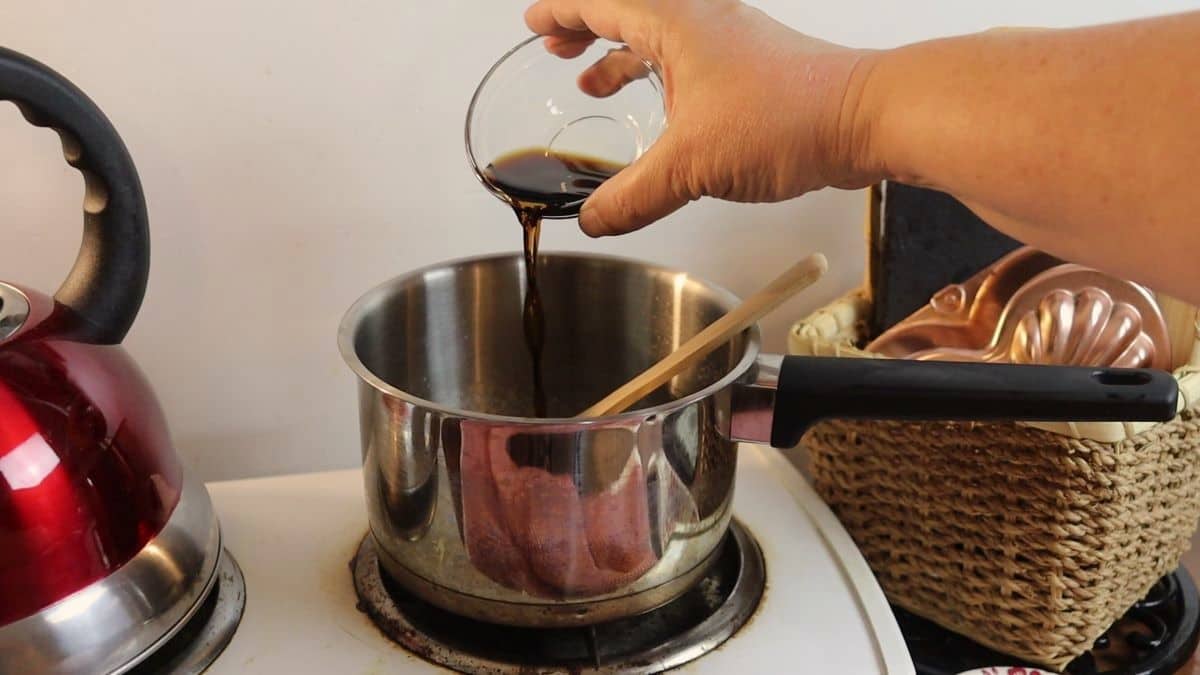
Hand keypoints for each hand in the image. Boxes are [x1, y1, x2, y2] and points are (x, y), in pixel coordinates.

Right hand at [524, 0, 882, 235]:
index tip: (536, 22)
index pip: (603, 3)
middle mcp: (703, 23)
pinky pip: (693, 68)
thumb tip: (596, 219)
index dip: (563, 13)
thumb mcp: (691, 164)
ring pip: (663, 42)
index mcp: (676, 23)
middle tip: (557, 47)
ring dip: (625, 60)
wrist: (865, 118)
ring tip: (596, 85)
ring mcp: (732, 46)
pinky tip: (664, 120)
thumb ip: (634, 195)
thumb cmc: (789, 116)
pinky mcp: (754, 72)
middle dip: (588, 30)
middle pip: (631, 14)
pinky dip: (664, 85)